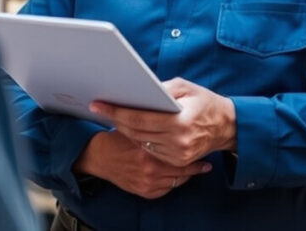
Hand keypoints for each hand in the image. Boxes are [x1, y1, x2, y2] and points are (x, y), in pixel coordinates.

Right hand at [74, 131, 211, 198]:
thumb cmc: (116, 138)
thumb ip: (150, 121)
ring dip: (189, 173)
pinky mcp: (146, 191)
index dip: (192, 148)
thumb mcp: (135, 124)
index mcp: (146, 147)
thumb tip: (170, 114)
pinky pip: (169, 188)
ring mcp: (148, 181)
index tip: (203, 145)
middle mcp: (149, 166)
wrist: (98, 157)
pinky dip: (176, 181)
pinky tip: (182, 175)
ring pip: (178, 178)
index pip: (176, 148)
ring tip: (200, 167)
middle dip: (195, 163)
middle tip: (207, 161)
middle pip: (182, 166)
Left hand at [90, 77, 236, 167]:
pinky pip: (150, 149)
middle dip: (115, 119)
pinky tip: (130, 128)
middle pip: (135, 132)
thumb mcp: (186, 88)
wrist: (228, 127)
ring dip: (124, 130)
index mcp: (180, 122)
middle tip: (99, 108)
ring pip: (140, 142)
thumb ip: (162, 89)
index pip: (139, 118)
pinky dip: (139, 138)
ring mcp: (178, 154)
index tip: (98, 105)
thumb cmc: (205, 102)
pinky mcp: (178, 161)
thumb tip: (138, 90)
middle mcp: (178, 142)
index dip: (116, 111)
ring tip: (112, 116)